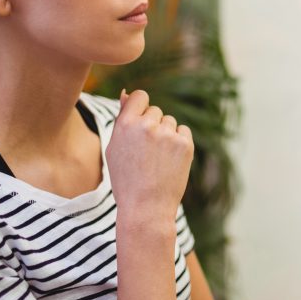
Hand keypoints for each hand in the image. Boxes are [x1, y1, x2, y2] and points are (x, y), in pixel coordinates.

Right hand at [106, 89, 193, 220]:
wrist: (146, 207)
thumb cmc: (126, 179)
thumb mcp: (115, 149)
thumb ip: (122, 119)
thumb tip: (127, 92)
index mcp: (125, 124)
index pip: (140, 96)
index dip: (141, 106)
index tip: (141, 119)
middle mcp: (147, 125)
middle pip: (155, 111)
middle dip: (152, 125)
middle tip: (146, 152)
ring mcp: (168, 134)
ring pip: (170, 122)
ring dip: (166, 134)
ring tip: (157, 159)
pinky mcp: (185, 144)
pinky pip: (183, 131)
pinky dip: (179, 142)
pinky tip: (169, 160)